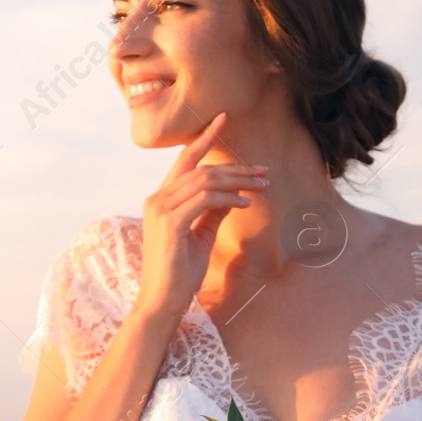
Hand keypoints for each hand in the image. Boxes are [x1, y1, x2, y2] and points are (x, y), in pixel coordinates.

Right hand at [134, 112, 267, 319]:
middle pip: (201, 169)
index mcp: (161, 200)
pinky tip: (246, 202)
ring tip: (262, 186)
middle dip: (236, 167)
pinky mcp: (170, 221)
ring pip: (204, 180)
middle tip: (264, 171)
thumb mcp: (202, 236)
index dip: (204, 138)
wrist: (162, 302)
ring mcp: (160, 209)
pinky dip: (229, 197)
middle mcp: (157, 199)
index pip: (185, 161)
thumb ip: (212, 212)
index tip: (223, 119)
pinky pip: (205, 199)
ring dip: (238, 181)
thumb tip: (233, 193)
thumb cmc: (180, 274)